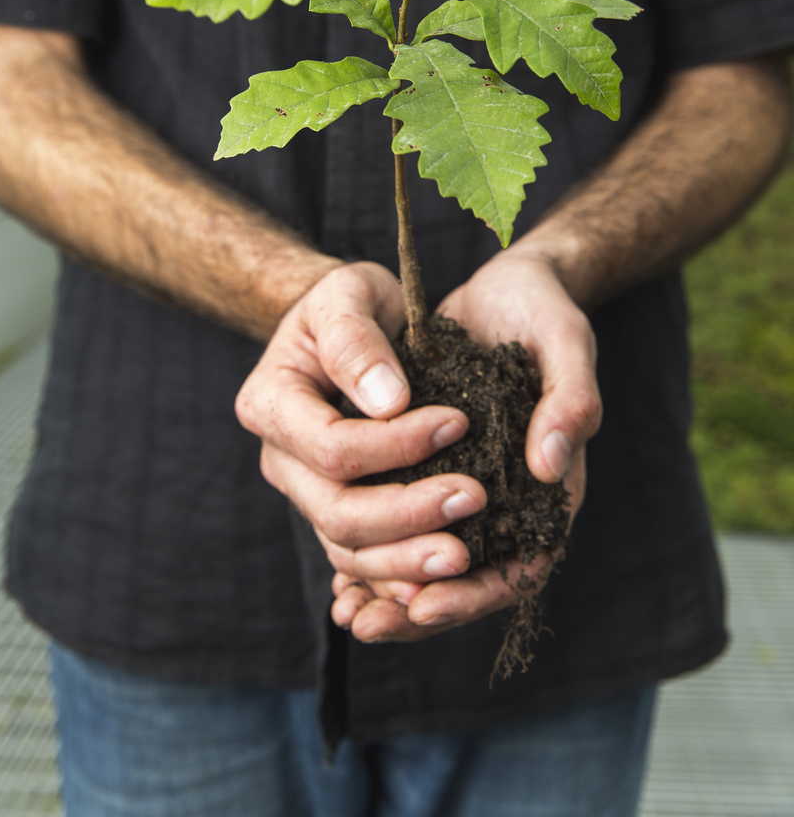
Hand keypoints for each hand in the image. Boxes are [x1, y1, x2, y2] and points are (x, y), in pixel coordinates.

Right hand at [235, 261, 486, 593]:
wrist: (345, 322)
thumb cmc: (347, 301)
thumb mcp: (348, 293)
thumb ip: (357, 340)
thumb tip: (389, 402)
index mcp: (270, 403)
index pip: (334, 446)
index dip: (397, 446)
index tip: (459, 422)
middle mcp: (279, 457)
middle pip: (337, 512)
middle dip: (408, 514)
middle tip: (474, 499)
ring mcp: (304, 490)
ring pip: (348, 548)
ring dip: (407, 559)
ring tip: (464, 555)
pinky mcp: (335, 508)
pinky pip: (362, 559)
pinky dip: (400, 572)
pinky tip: (445, 574)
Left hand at [330, 247, 598, 641]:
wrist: (510, 287)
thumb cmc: (544, 312)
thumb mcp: (566, 342)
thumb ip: (570, 401)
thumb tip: (550, 466)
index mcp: (551, 485)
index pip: (522, 566)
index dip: (477, 593)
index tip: (427, 602)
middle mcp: (507, 497)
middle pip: (469, 578)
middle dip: (420, 606)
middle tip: (369, 623)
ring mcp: (466, 483)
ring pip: (429, 556)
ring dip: (389, 587)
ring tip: (347, 610)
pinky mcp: (428, 466)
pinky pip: (403, 521)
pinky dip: (377, 547)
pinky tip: (338, 573)